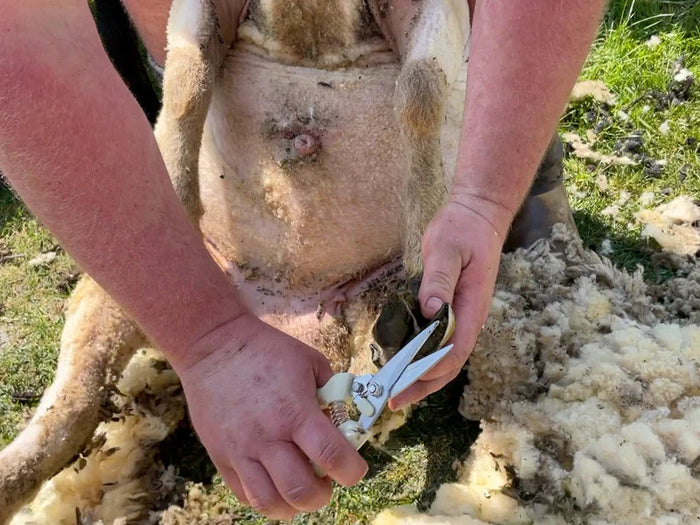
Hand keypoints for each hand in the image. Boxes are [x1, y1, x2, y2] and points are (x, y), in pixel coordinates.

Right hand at [177, 314, 367, 518]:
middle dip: (322, 496)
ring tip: (299, 488)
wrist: (214, 346)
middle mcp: (268, 438)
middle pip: (301, 492)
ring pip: (269, 503)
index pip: (332, 457)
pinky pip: (244, 494)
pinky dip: (265, 497)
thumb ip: (331, 395)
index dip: (352, 472)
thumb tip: (342, 423)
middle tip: (325, 481)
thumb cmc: (267, 350)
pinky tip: (274, 481)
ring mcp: (240, 450)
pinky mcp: (220, 455)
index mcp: (296, 412)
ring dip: (292, 505)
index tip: (354, 469)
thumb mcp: (311, 362)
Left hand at [388, 194, 510, 409]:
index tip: (406, 382)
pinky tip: (406, 364)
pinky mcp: (454, 310)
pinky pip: (441, 342)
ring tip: (397, 391)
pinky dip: (424, 358)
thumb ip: (439, 278)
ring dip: (423, 377)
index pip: (455, 350)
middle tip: (394, 400)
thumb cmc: (462, 229)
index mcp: (472, 306)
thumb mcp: (447, 247)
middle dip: (424, 385)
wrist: (478, 216)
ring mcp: (463, 316)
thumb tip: (431, 310)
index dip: (431, 371)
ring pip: (446, 357)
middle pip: (450, 363)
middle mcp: (470, 318)